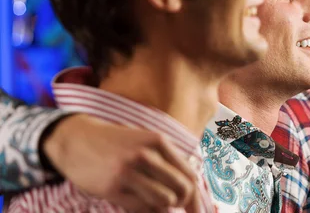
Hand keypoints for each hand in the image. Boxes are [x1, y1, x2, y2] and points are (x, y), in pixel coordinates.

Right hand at [43, 114, 198, 211]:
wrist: (77, 139)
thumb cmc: (116, 143)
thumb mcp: (144, 141)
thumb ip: (167, 158)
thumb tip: (191, 185)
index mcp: (158, 141)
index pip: (189, 174)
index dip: (196, 196)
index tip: (197, 209)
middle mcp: (146, 155)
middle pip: (182, 189)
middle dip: (182, 203)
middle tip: (176, 207)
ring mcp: (128, 172)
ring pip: (164, 201)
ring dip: (163, 207)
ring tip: (155, 202)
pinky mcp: (112, 188)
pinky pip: (141, 208)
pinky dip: (146, 211)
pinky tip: (140, 204)